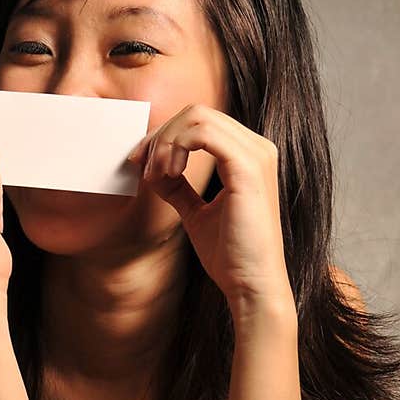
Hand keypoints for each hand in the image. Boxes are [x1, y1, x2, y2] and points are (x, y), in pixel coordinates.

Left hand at [127, 104, 295, 323]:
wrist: (251, 285)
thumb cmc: (230, 255)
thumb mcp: (196, 213)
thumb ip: (179, 188)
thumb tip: (155, 172)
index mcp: (249, 156)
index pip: (201, 123)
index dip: (164, 136)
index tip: (141, 164)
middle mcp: (258, 148)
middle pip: (197, 113)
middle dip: (161, 136)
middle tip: (142, 167)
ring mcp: (256, 154)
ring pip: (198, 118)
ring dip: (166, 143)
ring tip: (157, 176)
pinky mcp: (247, 168)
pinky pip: (203, 134)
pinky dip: (176, 149)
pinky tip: (168, 175)